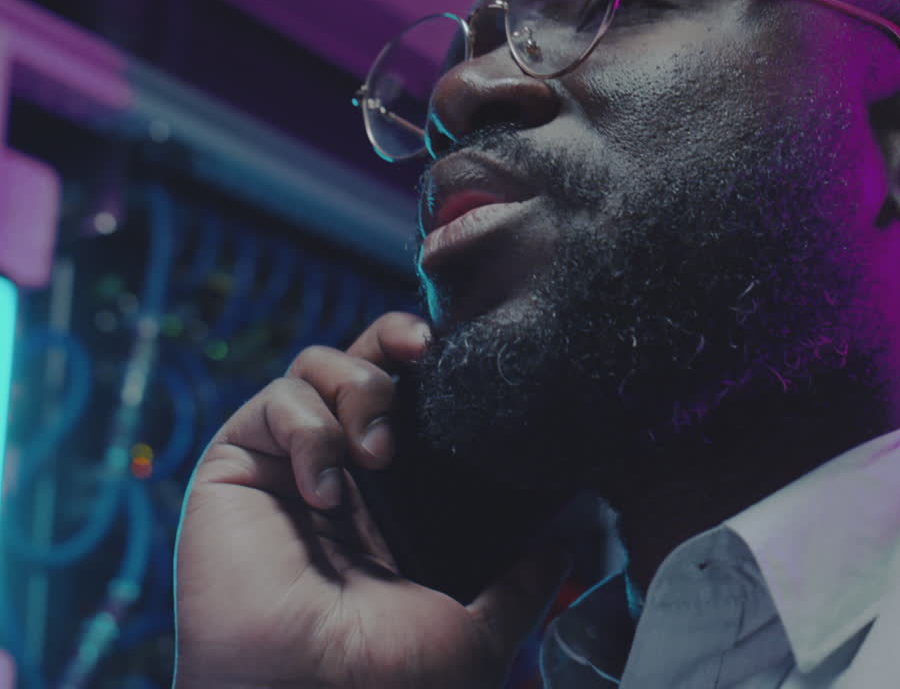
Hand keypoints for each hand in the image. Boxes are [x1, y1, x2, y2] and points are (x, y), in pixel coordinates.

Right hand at [173, 312, 569, 687]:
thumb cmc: (393, 678)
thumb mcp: (481, 625)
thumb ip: (523, 578)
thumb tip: (565, 540)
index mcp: (394, 499)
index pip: (413, 401)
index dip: (434, 366)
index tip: (467, 355)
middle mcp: (342, 472)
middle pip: (364, 360)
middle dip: (395, 340)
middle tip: (425, 353)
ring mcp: (288, 466)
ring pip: (317, 366)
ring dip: (358, 388)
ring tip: (379, 454)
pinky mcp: (237, 467)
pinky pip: (274, 403)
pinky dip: (308, 429)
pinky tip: (327, 488)